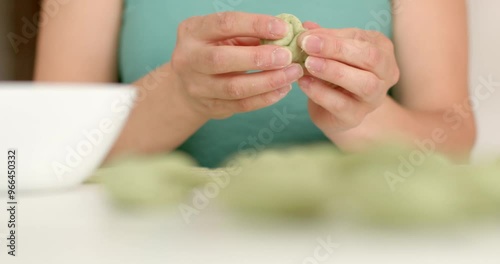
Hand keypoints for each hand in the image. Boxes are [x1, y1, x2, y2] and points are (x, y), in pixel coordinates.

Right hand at [171, 12, 303, 118]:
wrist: (187, 86)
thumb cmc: (214, 51)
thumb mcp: (224, 36)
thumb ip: (249, 34)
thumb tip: (286, 33)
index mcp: (193, 32)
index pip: (224, 24)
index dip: (255, 25)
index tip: (282, 29)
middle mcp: (189, 59)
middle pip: (222, 59)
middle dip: (259, 58)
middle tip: (287, 57)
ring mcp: (197, 87)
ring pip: (234, 88)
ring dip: (268, 81)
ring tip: (292, 74)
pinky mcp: (210, 107)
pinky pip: (241, 105)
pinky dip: (265, 98)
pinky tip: (283, 89)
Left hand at [296, 28, 399, 134]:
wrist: (332, 109)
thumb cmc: (335, 73)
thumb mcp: (332, 51)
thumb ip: (323, 38)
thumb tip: (306, 29)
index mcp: (382, 50)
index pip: (363, 40)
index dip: (334, 38)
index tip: (307, 37)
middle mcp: (386, 74)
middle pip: (370, 58)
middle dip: (337, 50)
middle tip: (307, 46)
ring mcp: (374, 99)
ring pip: (363, 84)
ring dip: (333, 71)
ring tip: (308, 64)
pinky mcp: (356, 117)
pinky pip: (341, 105)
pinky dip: (320, 93)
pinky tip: (304, 83)